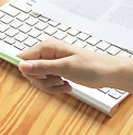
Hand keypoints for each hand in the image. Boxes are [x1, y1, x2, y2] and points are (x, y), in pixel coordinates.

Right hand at [18, 38, 132, 105]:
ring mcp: (53, 62)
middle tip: (57, 81)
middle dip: (42, 81)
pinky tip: (67, 85)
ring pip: (38, 79)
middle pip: (29, 72)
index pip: (23, 59)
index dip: (28, 72)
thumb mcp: (65, 68)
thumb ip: (42, 67)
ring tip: (64, 83)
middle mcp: (49, 53)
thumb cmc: (92, 66)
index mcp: (48, 47)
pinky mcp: (58, 71)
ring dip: (50, 86)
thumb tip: (22, 66)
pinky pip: (48, 82)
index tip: (40, 77)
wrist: (108, 72)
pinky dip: (55, 87)